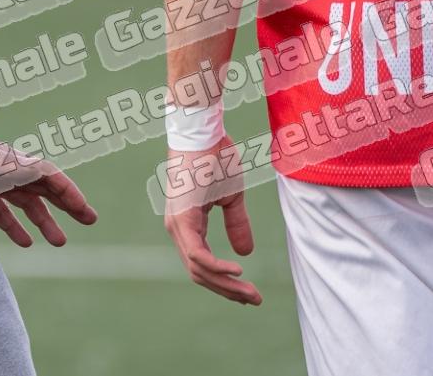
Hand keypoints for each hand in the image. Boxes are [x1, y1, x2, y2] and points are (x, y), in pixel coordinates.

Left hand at [0, 131, 97, 247]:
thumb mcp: (1, 164)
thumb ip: (22, 170)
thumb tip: (46, 174)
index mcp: (26, 166)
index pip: (56, 180)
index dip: (72, 195)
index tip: (86, 211)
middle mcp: (18, 175)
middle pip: (50, 192)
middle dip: (70, 206)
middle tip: (91, 220)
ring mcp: (3, 186)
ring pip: (31, 207)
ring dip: (46, 223)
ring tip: (60, 242)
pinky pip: (6, 215)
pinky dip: (16, 228)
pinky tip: (26, 242)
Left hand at [162, 135, 260, 304]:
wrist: (203, 131)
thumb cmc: (215, 157)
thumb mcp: (232, 197)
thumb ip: (236, 224)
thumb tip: (245, 253)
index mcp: (187, 224)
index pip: (203, 264)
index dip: (225, 282)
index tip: (249, 292)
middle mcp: (178, 228)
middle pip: (200, 273)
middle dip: (228, 291)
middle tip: (254, 300)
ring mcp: (177, 224)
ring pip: (199, 269)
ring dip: (226, 284)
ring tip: (250, 293)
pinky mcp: (182, 218)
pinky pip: (198, 254)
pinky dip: (217, 267)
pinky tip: (237, 272)